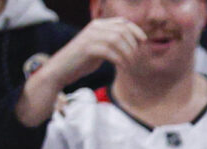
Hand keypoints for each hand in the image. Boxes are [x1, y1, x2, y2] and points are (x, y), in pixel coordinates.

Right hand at [19, 17, 144, 115]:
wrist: (62, 68)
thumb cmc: (84, 60)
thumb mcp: (100, 47)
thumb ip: (113, 41)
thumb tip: (135, 42)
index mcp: (98, 25)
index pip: (122, 22)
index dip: (136, 30)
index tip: (144, 42)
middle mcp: (94, 28)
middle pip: (122, 31)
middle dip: (133, 45)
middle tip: (134, 59)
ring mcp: (89, 37)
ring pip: (117, 39)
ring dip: (127, 53)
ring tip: (129, 64)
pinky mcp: (87, 49)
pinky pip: (109, 51)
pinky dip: (119, 60)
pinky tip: (121, 66)